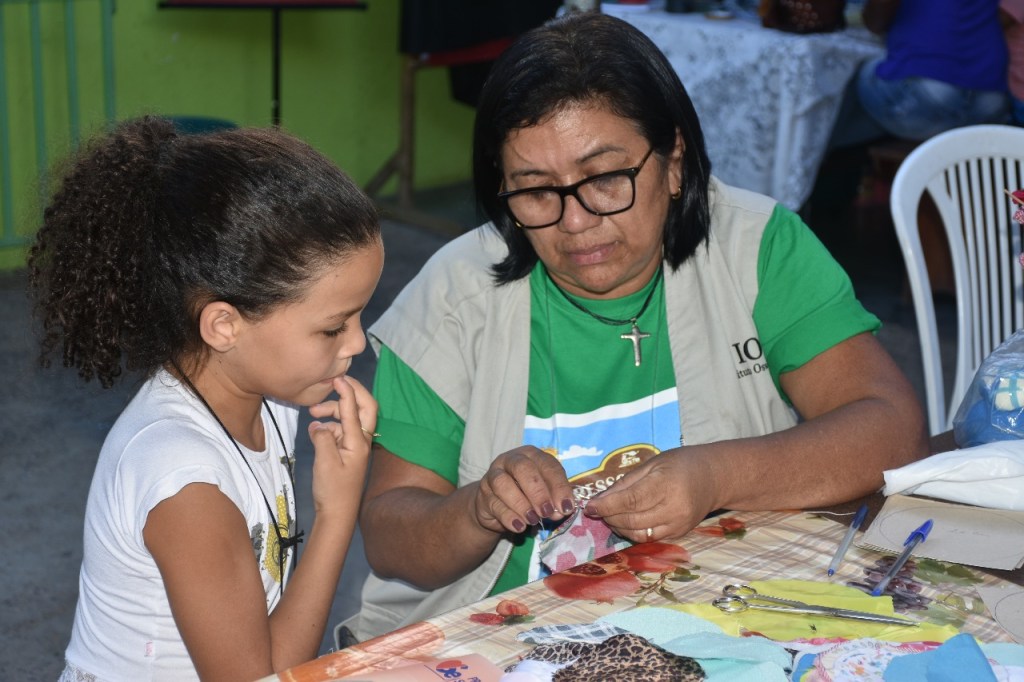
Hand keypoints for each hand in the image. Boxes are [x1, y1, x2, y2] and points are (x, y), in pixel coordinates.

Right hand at [306, 376, 376, 514]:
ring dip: (333, 412)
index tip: (337, 377)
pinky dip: (329, 426)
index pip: (354, 409)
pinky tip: (315, 431)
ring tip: (313, 414)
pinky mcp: (348, 452)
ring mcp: (355, 446)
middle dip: (350, 393)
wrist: (337, 513)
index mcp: (358, 441)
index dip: (346, 391)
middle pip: (363, 408)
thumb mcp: (325, 460)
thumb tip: (318, 425)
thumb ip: (323, 437)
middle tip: (334, 385)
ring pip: (348, 418)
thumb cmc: (333, 490)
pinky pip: (340, 430)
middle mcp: (361, 440)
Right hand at [473, 446, 575, 534]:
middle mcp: (510, 460)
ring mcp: (493, 476)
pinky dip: (509, 516)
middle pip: (522, 468)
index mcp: (531, 455)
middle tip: (547, 512)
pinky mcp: (483, 495)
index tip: (566, 506)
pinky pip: (494, 504)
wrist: (496, 506)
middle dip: (538, 491)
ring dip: (521, 504)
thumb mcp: (545, 494)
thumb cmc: (527, 495)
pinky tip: (520, 526)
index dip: (559, 486)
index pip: (547, 465)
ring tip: (533, 520)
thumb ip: (554, 500)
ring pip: (503, 484)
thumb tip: (560, 511)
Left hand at [583, 448, 716, 542]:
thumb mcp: (652, 464)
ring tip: (610, 516)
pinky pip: (649, 538)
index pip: (631, 501)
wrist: (713, 478)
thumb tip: (600, 500)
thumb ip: (626, 483)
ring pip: (639, 534)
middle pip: (632, 520)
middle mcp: (674, 508)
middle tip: (598, 510)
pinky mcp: (679, 534)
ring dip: (619, 527)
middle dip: (610, 517)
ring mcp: (678, 524)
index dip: (607, 506)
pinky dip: (633, 532)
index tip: (589, 507)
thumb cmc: (680, 464)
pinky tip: (626, 522)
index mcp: (666, 484)